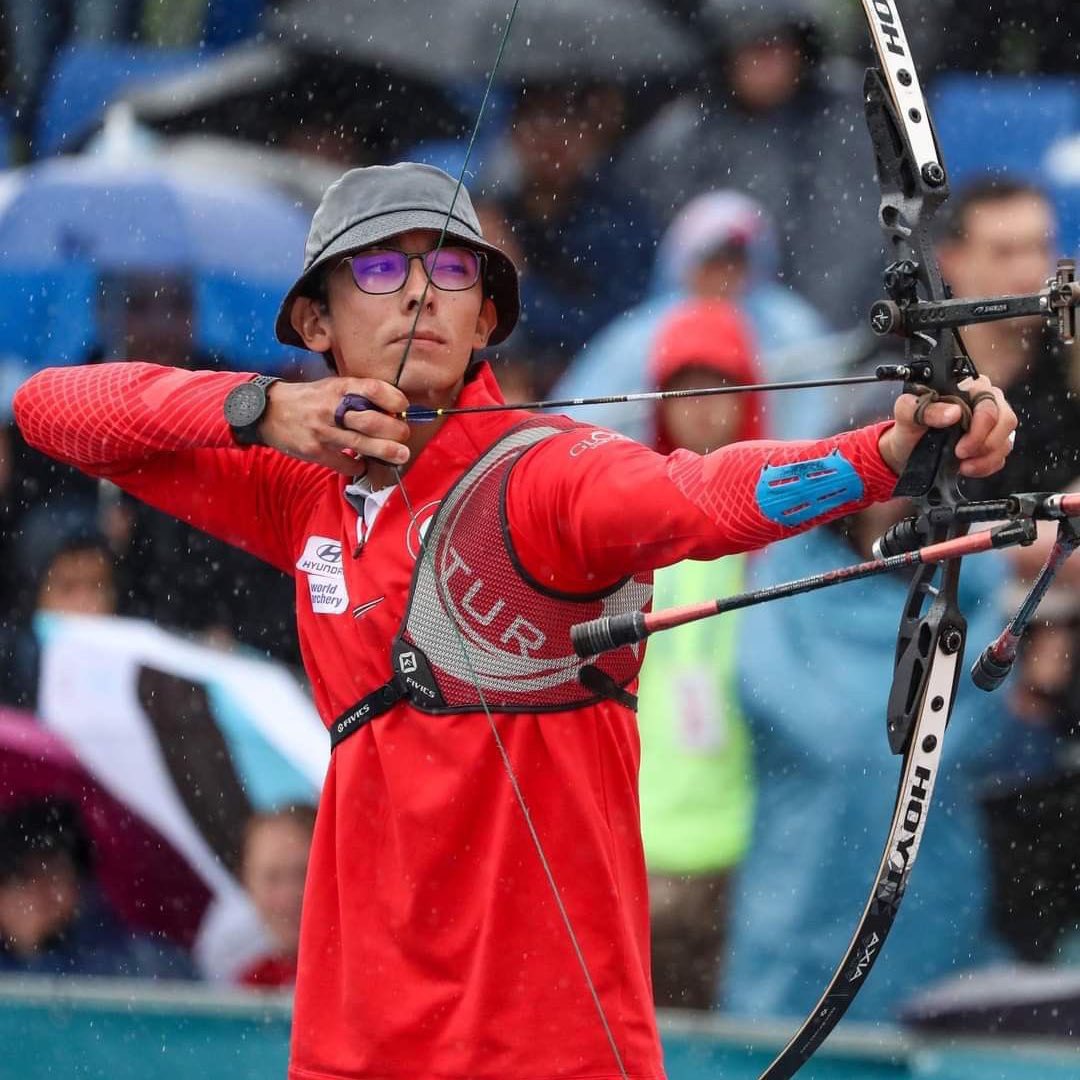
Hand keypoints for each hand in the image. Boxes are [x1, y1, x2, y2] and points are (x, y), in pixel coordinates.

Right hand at [259, 377, 410, 474]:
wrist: (269, 411)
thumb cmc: (308, 399)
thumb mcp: (331, 387)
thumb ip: (357, 396)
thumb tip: (390, 411)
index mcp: (339, 388)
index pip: (374, 389)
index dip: (394, 399)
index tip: (403, 407)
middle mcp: (332, 408)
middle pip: (373, 421)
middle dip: (395, 430)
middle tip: (404, 436)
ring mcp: (323, 431)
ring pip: (362, 443)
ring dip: (387, 451)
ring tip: (401, 455)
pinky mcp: (315, 451)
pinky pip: (344, 463)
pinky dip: (357, 467)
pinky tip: (361, 465)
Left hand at [878, 375, 1016, 477]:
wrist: (906, 450)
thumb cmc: (910, 427)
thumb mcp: (906, 414)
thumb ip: (923, 407)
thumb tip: (953, 412)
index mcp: (968, 387)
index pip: (989, 401)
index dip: (980, 425)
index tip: (960, 445)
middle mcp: (985, 401)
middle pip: (1006, 420)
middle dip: (984, 443)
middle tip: (960, 454)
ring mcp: (992, 424)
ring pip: (1006, 440)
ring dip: (985, 458)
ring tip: (962, 464)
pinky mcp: (992, 444)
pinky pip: (1001, 457)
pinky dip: (986, 466)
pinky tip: (967, 468)